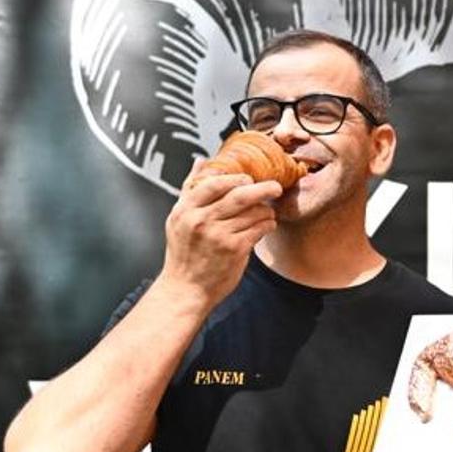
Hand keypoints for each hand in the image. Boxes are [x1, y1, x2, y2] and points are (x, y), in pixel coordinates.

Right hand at [157, 159, 281, 305]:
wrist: (186, 289)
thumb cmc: (184, 254)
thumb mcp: (178, 219)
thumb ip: (190, 189)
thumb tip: (201, 162)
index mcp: (185, 210)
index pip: (214, 183)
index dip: (235, 178)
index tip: (248, 178)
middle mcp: (200, 220)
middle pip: (238, 194)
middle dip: (261, 188)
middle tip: (273, 187)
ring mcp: (218, 235)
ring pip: (253, 212)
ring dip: (266, 210)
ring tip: (268, 211)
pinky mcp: (234, 249)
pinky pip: (259, 229)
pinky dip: (268, 224)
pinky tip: (268, 225)